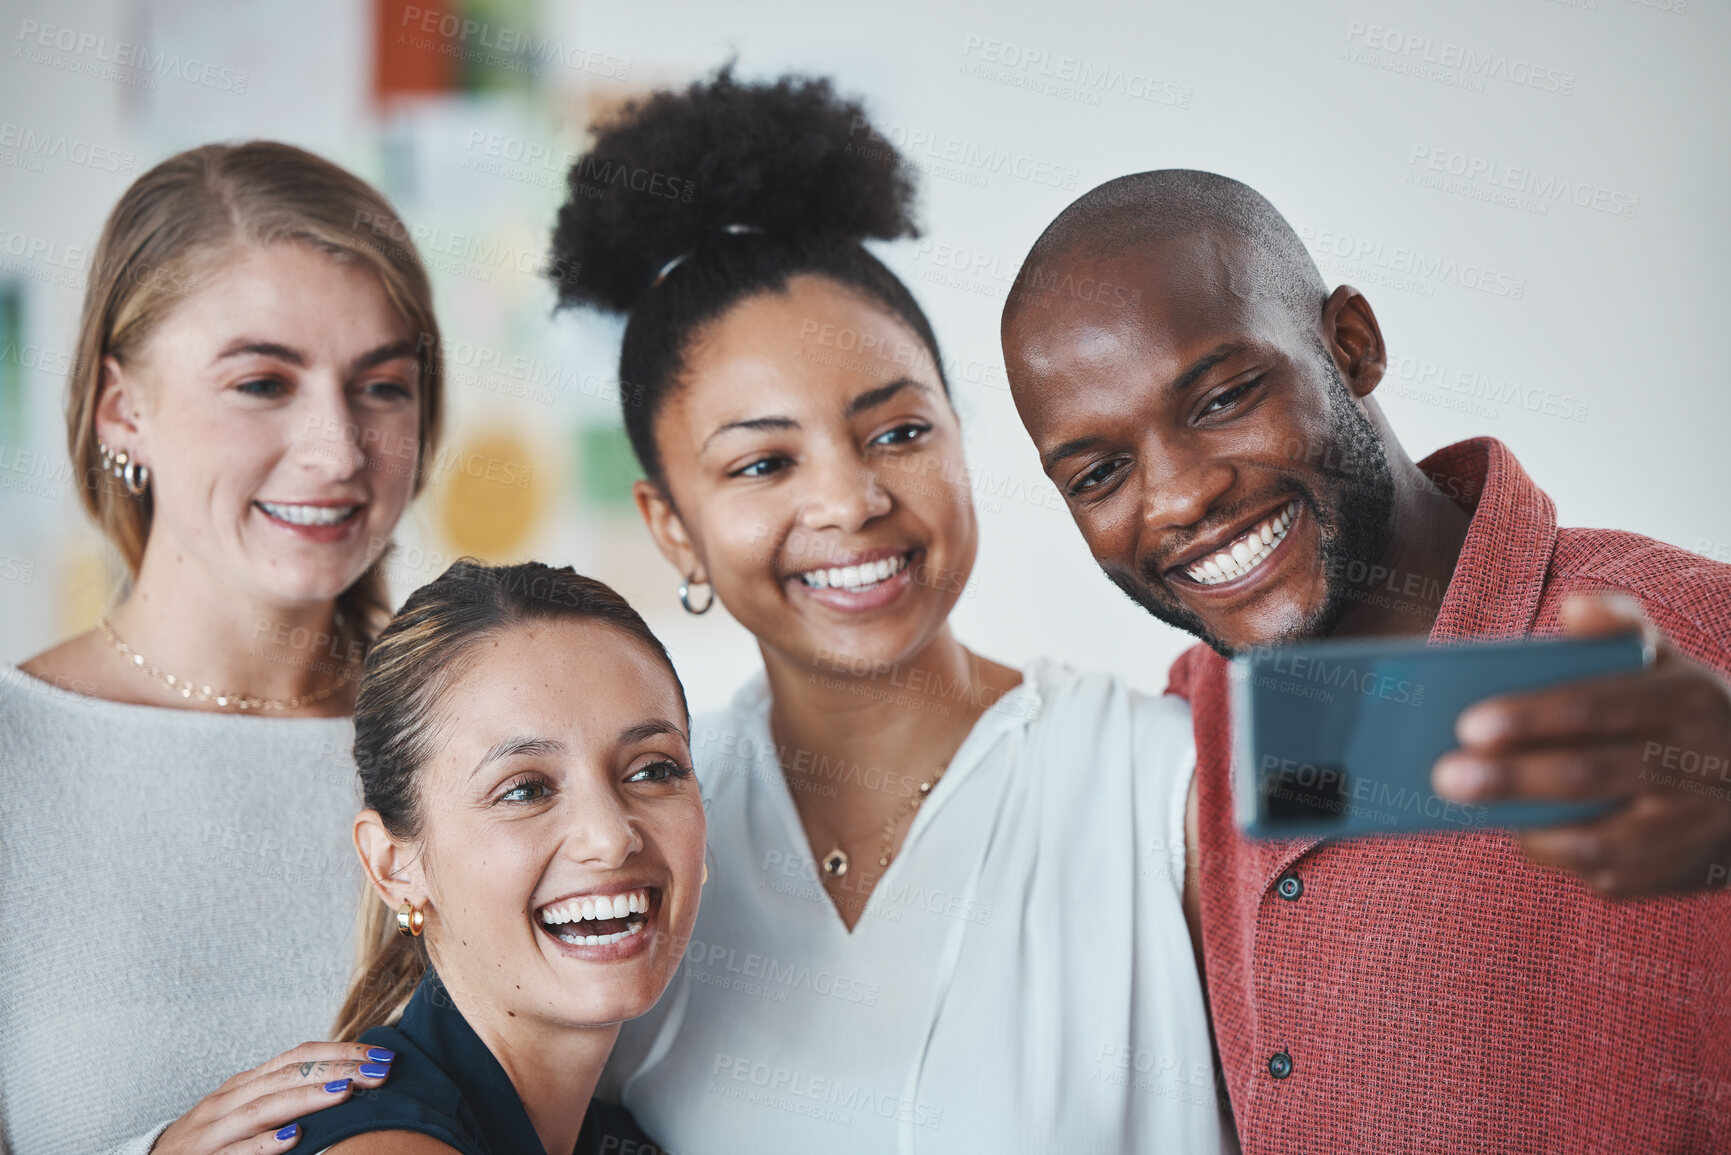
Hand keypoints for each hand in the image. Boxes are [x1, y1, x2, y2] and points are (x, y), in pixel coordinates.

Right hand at [153, 1042, 393, 1153]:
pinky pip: (236, 1151)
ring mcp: (213, 1131)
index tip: (383, 1054)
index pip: (299, 1056)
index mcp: (246, 1084)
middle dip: (336, 1070)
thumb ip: (286, 1094)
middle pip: (288, 1075)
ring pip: (263, 1107)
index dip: (342, 1051)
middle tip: (379, 1070)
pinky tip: (293, 1139)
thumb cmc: (213, 1140)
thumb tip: (349, 1080)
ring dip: (306, 1098)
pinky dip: (264, 1144)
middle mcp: (230, 1100)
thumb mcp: (247, 1111)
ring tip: (344, 1092)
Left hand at [1433, 593, 1730, 895]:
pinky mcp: (1681, 872)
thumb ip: (1619, 626)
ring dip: (1527, 827)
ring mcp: (1694, 827)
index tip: (1467, 726)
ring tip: (1463, 808)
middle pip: (1591, 774)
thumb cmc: (1684, 714)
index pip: (1597, 706)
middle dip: (1511, 778)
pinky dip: (1558, 855)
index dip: (1531, 717)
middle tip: (1443, 776)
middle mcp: (1698, 765)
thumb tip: (1573, 611)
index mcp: (1688, 700)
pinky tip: (1521, 832)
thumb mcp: (1669, 663)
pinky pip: (1610, 876)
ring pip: (1601, 842)